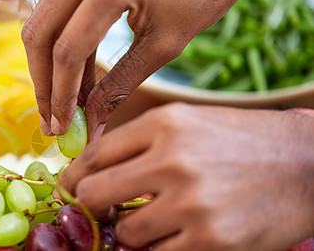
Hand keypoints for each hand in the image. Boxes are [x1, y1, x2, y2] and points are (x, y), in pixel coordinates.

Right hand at [22, 0, 305, 138]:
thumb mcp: (164, 44)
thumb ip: (119, 85)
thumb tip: (91, 124)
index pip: (68, 50)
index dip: (60, 95)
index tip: (61, 127)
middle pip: (40, 33)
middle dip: (43, 83)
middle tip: (51, 120)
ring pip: (43, 20)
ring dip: (49, 65)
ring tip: (64, 103)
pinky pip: (58, 8)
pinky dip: (63, 43)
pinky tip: (75, 76)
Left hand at [58, 103, 313, 250]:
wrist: (304, 163)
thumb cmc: (239, 140)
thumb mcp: (187, 123)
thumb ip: (139, 142)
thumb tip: (93, 168)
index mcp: (163, 124)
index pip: (95, 154)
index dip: (75, 174)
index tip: (71, 186)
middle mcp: (172, 160)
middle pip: (94, 193)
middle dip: (91, 205)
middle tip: (101, 209)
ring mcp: (190, 202)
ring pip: (125, 232)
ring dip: (131, 231)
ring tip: (152, 220)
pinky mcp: (210, 240)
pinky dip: (159, 248)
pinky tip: (176, 234)